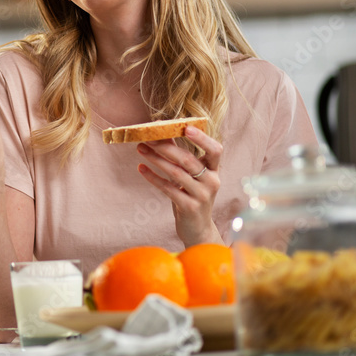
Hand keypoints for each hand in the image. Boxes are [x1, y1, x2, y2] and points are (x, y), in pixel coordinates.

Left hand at [136, 125, 223, 245]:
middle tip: (146, 137)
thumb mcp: (190, 174)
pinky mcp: (189, 207)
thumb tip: (161, 128)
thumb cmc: (191, 195)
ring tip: (140, 149)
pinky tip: (141, 168)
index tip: (185, 127)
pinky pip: (168, 189)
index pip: (215, 150)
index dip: (202, 138)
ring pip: (176, 173)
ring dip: (155, 159)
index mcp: (214, 170)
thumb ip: (179, 152)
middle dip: (165, 146)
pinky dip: (153, 177)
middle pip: (188, 159)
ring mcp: (202, 195)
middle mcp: (212, 181)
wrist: (197, 229)